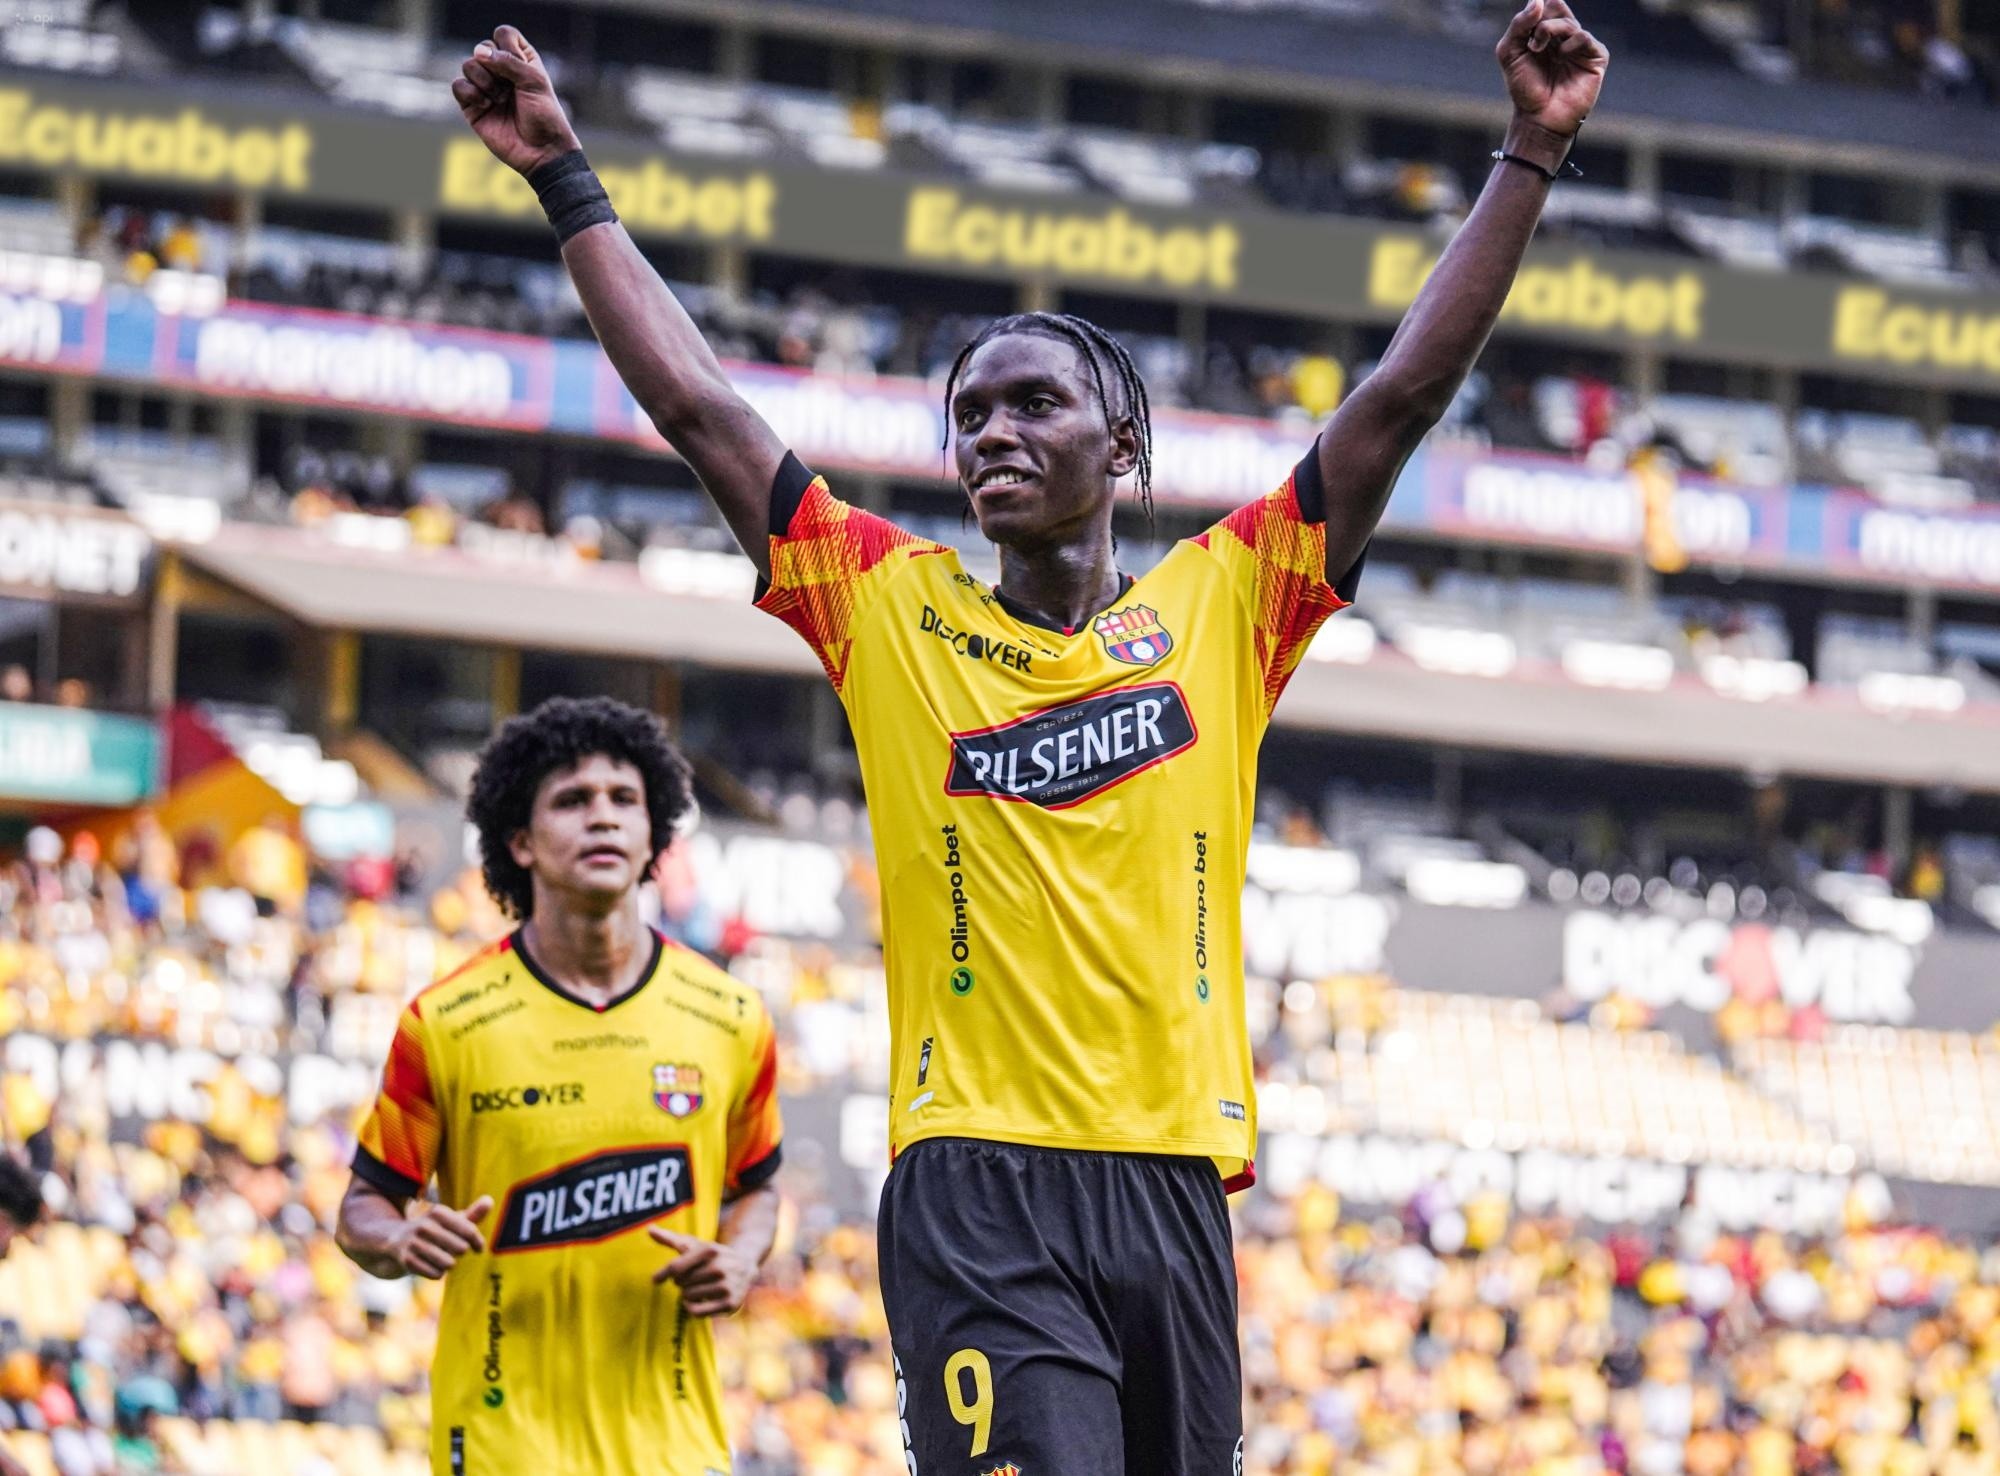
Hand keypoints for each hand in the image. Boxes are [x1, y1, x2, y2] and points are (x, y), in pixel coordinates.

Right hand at [391, 1195, 491, 1278]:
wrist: (397, 1240)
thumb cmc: (435, 1230)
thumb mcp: (452, 1220)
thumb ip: (473, 1213)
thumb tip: (490, 1200)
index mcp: (438, 1212)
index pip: (469, 1231)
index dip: (478, 1242)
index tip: (478, 1248)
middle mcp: (424, 1225)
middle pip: (461, 1248)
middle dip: (460, 1252)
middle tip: (452, 1249)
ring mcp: (414, 1243)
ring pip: (449, 1263)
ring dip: (449, 1264)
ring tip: (442, 1258)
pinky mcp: (407, 1260)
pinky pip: (436, 1274)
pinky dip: (438, 1273)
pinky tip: (431, 1265)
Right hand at [450, 26, 580, 176]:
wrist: (541, 151)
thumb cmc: (544, 116)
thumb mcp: (533, 82)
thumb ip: (508, 61)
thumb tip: (478, 52)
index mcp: (521, 61)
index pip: (503, 34)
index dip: (507, 46)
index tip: (521, 66)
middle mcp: (501, 72)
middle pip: (482, 48)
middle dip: (494, 66)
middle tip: (508, 88)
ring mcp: (486, 88)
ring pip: (468, 65)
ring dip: (483, 80)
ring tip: (499, 99)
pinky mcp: (472, 106)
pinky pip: (458, 86)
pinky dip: (470, 92)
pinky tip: (486, 105)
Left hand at [650, 1226, 759, 1316]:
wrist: (745, 1267)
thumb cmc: (712, 1256)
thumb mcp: (694, 1245)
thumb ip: (670, 1238)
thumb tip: (649, 1229)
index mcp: (709, 1250)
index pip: (676, 1267)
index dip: (663, 1274)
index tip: (655, 1280)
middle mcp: (719, 1267)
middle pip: (681, 1283)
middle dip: (682, 1282)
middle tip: (693, 1278)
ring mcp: (725, 1286)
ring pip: (688, 1297)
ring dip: (688, 1294)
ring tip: (699, 1287)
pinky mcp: (729, 1303)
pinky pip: (697, 1312)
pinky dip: (692, 1308)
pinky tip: (697, 1301)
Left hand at [1497, 0, 1608, 140]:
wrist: (1537, 117)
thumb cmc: (1524, 88)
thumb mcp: (1510, 53)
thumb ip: (1519, 24)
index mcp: (1545, 32)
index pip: (1547, 4)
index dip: (1537, 6)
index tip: (1528, 23)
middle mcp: (1564, 36)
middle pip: (1557, 7)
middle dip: (1541, 19)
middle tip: (1530, 37)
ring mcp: (1581, 46)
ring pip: (1569, 22)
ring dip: (1550, 30)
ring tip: (1538, 49)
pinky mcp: (1596, 57)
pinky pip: (1584, 37)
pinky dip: (1570, 44)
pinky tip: (1561, 57)